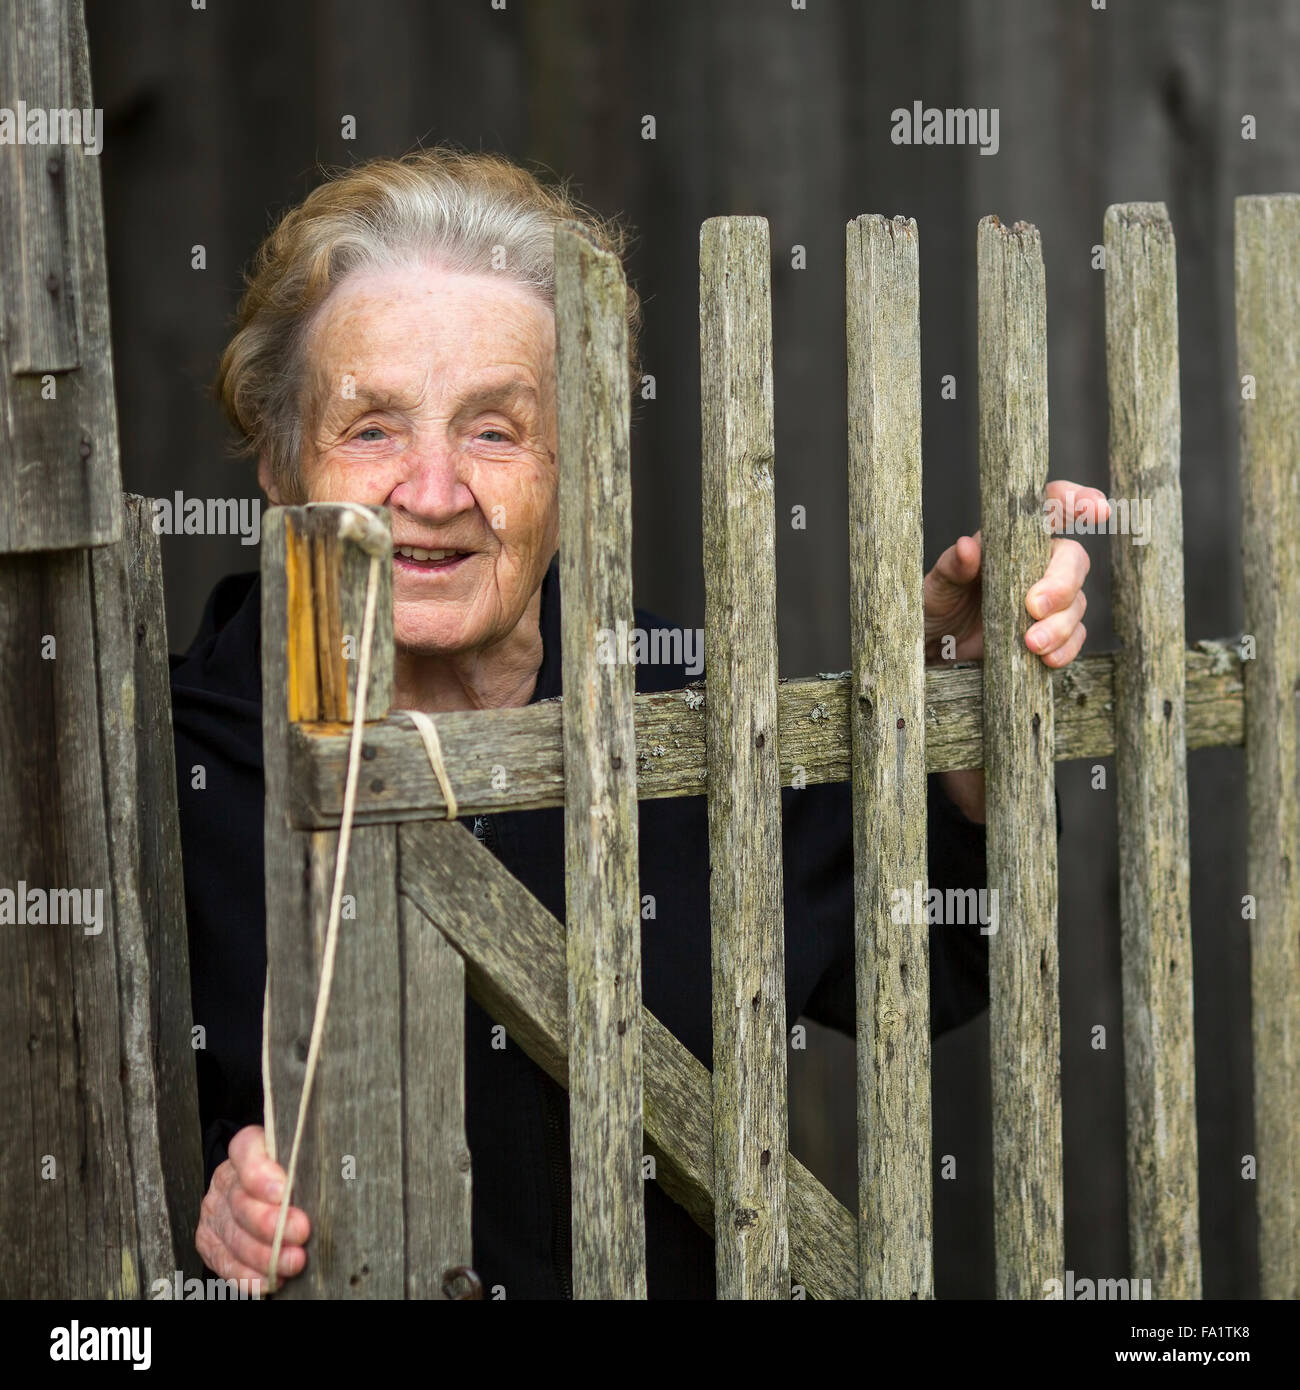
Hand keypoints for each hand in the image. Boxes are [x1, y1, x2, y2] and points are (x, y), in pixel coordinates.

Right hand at [195, 1124, 309, 1292]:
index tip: (283, 1190)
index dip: (260, 1171)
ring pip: (234, 1236)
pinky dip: (248, 1275)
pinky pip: (225, 1262)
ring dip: (265, 1254)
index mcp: (248, 1151)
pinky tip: (269, 1279)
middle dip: (272, 1222)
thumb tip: (343, 1171)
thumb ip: (309, 1163)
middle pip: (241, 1200)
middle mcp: (227, 1180)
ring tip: (293, 1261)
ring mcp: (216, 1212)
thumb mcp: (300, 1161)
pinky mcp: (210, 1242)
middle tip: (300, 1232)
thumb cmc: (292, 1176)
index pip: (246, 1149)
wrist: (258, 1196)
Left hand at [923, 480, 1106, 667]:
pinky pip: (1074, 635)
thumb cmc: (937, 604)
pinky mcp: (1050, 631)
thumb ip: (953, 565)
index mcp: (1010, 538)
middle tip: (1035, 607)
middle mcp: (1035, 563)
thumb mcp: (937, 584)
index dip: (1076, 501)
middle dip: (1062, 584)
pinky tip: (1047, 659)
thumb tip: (967, 547)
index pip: (1050, 508)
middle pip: (1073, 560)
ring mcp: (1047, 598)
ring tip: (1032, 643)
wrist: (935, 646)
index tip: (1097, 508)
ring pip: (1076, 602)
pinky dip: (1066, 647)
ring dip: (1060, 624)